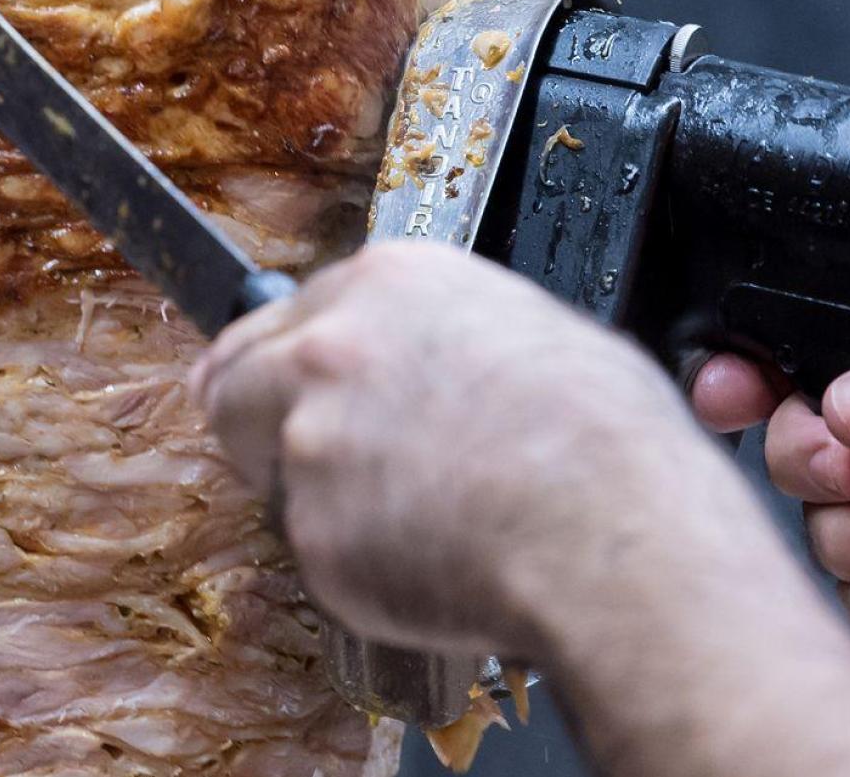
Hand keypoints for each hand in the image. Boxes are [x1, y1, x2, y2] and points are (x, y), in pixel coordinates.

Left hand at [191, 241, 754, 662]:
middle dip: (254, 420)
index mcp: (389, 282)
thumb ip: (440, 334)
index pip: (286, 314)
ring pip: (276, 475)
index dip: (286, 361)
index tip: (277, 386)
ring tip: (416, 520)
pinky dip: (359, 566)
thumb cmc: (607, 441)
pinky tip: (431, 562)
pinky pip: (321, 552)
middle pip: (234, 379)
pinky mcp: (313, 529)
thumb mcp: (535, 331)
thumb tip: (434, 359)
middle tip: (283, 459)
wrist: (615, 533)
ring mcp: (312, 438)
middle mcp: (332, 347)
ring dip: (320, 499)